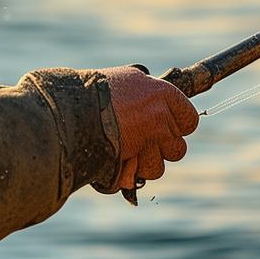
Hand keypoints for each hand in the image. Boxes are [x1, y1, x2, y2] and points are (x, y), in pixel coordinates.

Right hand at [99, 66, 198, 191]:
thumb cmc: (89, 91)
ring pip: (158, 167)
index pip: (190, 120)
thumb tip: (148, 96)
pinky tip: (112, 158)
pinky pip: (139, 177)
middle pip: (177, 148)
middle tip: (135, 142)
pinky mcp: (137, 160)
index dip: (176, 128)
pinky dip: (125, 174)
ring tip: (118, 149)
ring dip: (139, 164)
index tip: (161, 129)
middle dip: (157, 151)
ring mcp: (152, 139)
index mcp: (162, 92)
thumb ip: (142, 91)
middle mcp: (162, 116)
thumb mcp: (122, 81)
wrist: (70, 108)